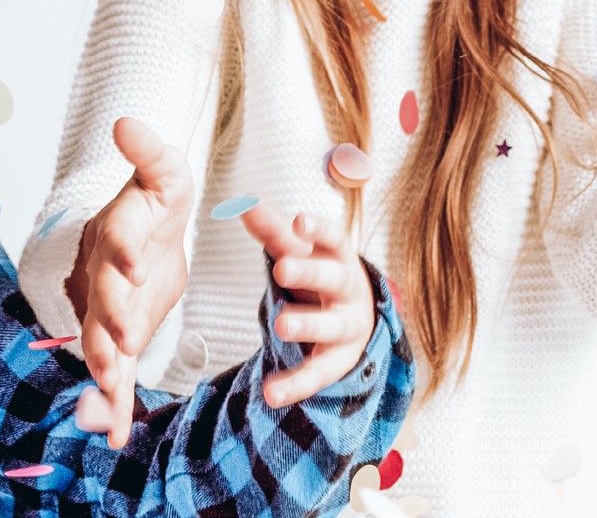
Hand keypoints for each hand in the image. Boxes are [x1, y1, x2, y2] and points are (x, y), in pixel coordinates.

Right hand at [66, 118, 193, 449]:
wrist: (141, 235)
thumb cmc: (155, 201)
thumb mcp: (164, 174)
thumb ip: (150, 154)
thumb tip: (125, 121)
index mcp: (121, 236)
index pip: (119, 243)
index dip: (124, 255)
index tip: (134, 268)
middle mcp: (105, 277)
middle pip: (101, 302)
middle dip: (107, 325)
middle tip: (117, 347)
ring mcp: (107, 311)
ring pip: (97, 345)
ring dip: (102, 372)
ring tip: (106, 402)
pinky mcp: (121, 337)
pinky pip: (114, 374)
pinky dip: (112, 405)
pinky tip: (113, 435)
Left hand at [237, 203, 378, 407]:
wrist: (353, 318)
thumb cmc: (319, 274)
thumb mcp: (299, 251)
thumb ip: (272, 231)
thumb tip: (242, 202)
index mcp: (339, 258)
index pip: (335, 239)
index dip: (318, 229)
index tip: (298, 221)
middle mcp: (348, 291)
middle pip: (333, 279)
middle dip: (309, 273)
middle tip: (280, 267)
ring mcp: (347, 327)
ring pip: (331, 326)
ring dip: (308, 324)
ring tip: (280, 326)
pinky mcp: (337, 360)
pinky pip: (318, 373)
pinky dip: (296, 384)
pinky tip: (272, 394)